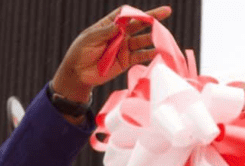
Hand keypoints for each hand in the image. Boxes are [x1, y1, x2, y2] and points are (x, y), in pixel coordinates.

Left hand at [51, 5, 171, 103]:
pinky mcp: (126, 61)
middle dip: (152, 17)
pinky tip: (160, 51)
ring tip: (165, 35)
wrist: (78, 73)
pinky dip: (150, 54)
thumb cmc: (80, 52)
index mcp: (109, 24)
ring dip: (154, 36)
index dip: (135, 12)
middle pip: (139, 23)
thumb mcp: (90, 38)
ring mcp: (124, 47)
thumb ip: (105, 32)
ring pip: (142, 39)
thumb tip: (120, 26)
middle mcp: (120, 34)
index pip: (125, 14)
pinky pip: (141, 56)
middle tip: (166, 12)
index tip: (142, 14)